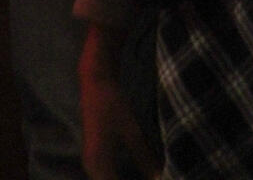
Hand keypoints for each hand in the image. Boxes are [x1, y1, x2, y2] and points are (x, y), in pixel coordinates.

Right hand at [80, 26, 158, 179]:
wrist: (95, 81)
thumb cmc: (112, 103)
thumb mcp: (132, 130)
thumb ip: (145, 158)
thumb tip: (161, 178)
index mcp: (99, 163)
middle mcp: (92, 168)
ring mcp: (91, 164)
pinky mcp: (95, 158)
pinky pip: (107, 178)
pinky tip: (138, 179)